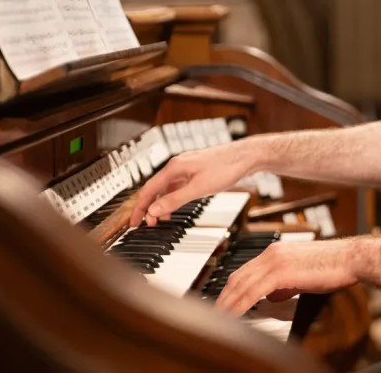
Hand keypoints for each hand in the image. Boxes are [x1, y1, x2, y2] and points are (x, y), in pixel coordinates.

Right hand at [129, 142, 259, 226]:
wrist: (246, 156)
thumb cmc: (226, 167)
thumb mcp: (198, 188)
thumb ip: (175, 200)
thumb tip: (154, 210)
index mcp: (174, 167)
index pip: (148, 190)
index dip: (139, 207)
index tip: (134, 222)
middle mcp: (178, 165)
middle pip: (154, 188)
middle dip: (148, 207)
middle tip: (145, 224)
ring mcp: (187, 167)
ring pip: (166, 187)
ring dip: (161, 203)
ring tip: (160, 219)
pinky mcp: (196, 170)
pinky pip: (177, 185)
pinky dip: (173, 197)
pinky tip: (176, 205)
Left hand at [215, 238, 359, 314]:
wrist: (349, 259)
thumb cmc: (332, 267)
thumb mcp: (302, 276)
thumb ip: (285, 284)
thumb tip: (273, 296)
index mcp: (275, 252)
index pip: (244, 270)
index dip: (230, 288)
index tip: (223, 301)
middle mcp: (271, 253)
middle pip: (237, 276)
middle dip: (223, 296)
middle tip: (214, 313)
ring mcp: (275, 261)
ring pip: (241, 284)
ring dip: (227, 302)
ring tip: (218, 318)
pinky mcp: (280, 272)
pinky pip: (252, 291)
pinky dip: (240, 304)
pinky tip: (234, 315)